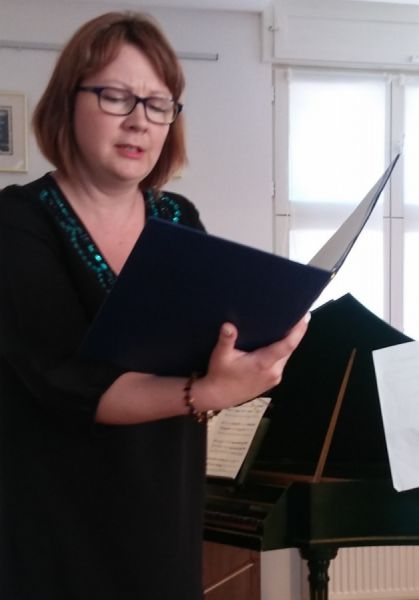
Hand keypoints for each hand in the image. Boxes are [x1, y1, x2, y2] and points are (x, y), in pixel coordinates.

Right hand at [195, 314, 309, 411]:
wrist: (219, 396)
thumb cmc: (220, 374)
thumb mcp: (220, 356)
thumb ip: (226, 340)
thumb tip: (228, 325)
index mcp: (263, 363)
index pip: (287, 345)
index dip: (298, 331)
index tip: (305, 317)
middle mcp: (273, 371)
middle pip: (290, 349)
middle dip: (295, 332)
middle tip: (298, 314)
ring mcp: (274, 377)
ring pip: (286, 356)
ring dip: (288, 342)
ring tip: (289, 324)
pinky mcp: (272, 381)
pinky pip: (281, 362)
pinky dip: (282, 351)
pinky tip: (277, 342)